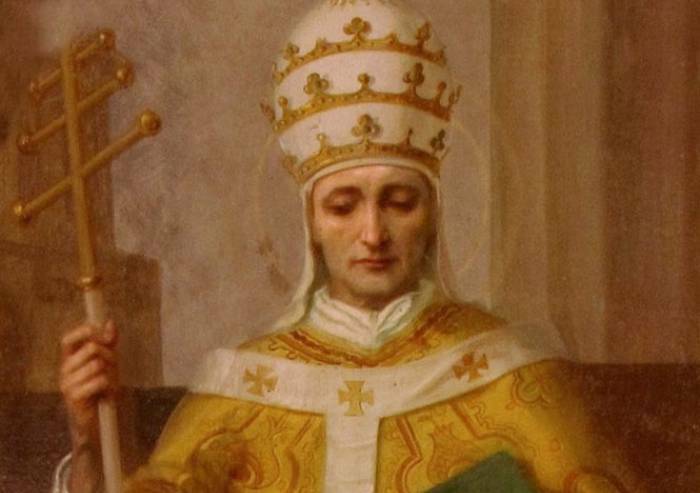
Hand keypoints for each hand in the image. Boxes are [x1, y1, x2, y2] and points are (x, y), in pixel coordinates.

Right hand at [59, 321, 118, 491]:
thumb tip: (110, 322)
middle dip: (109, 355)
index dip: (84, 332)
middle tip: (113, 368)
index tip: (102, 334)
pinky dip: (108, 386)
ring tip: (108, 385)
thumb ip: (108, 342)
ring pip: (97, 364)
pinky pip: (99, 380)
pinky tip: (105, 395)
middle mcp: (64, 370)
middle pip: (91, 349)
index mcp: (70, 359)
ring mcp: (67, 384)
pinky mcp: (74, 397)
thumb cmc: (100, 389)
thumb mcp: (107, 363)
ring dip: (110, 373)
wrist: (96, 421)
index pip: (68, 339)